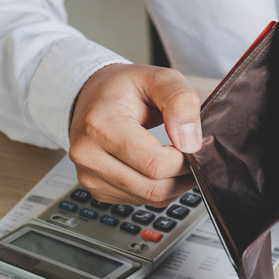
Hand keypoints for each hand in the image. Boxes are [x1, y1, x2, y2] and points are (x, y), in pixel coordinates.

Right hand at [68, 64, 201, 205]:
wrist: (94, 97)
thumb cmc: (125, 87)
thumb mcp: (159, 77)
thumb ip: (180, 102)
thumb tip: (191, 143)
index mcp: (100, 125)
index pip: (155, 164)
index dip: (183, 160)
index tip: (189, 143)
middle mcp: (88, 154)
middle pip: (153, 187)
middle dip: (182, 175)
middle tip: (190, 155)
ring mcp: (89, 176)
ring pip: (149, 199)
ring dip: (173, 184)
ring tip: (177, 159)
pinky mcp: (96, 190)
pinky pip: (140, 201)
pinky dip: (158, 189)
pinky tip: (159, 168)